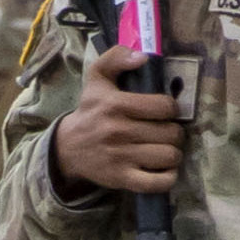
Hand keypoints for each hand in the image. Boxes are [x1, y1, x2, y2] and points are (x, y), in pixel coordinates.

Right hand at [49, 42, 184, 197]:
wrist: (66, 148)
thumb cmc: (90, 111)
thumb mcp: (97, 78)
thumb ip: (116, 58)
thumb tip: (143, 57)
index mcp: (115, 105)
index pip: (165, 106)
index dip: (170, 109)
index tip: (162, 112)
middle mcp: (118, 131)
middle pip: (171, 133)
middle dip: (172, 132)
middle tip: (163, 132)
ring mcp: (120, 157)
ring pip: (170, 156)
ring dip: (172, 153)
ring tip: (162, 148)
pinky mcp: (121, 179)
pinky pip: (158, 182)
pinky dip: (168, 177)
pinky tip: (163, 169)